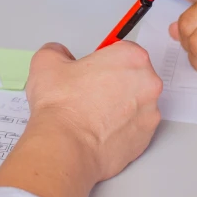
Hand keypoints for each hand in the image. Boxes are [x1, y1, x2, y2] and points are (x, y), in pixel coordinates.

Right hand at [0, 42, 162, 196]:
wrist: (66, 146)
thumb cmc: (62, 106)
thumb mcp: (46, 62)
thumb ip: (58, 51)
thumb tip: (60, 55)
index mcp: (131, 57)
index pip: (123, 50)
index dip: (104, 59)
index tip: (93, 69)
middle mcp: (148, 83)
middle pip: (134, 76)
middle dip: (115, 81)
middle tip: (89, 91)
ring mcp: (150, 112)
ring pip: (136, 103)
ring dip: (119, 105)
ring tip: (92, 114)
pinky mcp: (146, 138)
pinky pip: (135, 127)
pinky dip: (121, 128)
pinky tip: (99, 130)